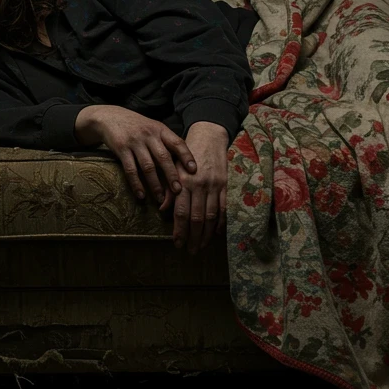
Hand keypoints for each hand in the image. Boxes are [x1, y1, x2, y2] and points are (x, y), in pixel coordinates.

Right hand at [78, 105, 196, 206]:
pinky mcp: (121, 149)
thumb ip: (166, 141)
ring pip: (148, 166)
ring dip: (155, 184)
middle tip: (178, 191)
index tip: (194, 170)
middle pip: (163, 157)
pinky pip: (130, 169)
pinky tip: (141, 195)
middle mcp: (149, 135)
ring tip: (160, 199)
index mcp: (160, 129)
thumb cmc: (137, 126)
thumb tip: (184, 162)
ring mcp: (135, 142)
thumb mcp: (153, 128)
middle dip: (172, 175)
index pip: (177, 142)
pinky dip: (136, 184)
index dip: (186, 156)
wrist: (110, 117)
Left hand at [160, 122, 229, 254]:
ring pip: (211, 216)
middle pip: (197, 218)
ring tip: (203, 246)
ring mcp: (213, 186)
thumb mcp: (173, 168)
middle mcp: (198, 186)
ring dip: (207, 234)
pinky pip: (224, 207)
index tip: (177, 244)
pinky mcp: (225, 185)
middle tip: (191, 251)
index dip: (179, 231)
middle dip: (194, 237)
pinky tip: (218, 233)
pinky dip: (222, 222)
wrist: (209, 137)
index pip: (180, 212)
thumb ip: (169, 190)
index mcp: (183, 182)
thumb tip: (164, 210)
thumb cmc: (188, 155)